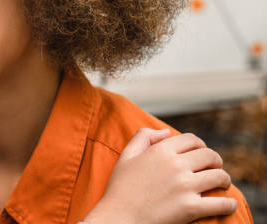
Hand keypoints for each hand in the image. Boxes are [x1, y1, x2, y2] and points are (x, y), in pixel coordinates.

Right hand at [84, 128, 236, 223]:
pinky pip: (221, 203)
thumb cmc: (120, 188)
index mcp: (160, 150)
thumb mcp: (126, 156)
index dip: (200, 145)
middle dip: (216, 161)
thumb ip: (143, 137)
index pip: (192, 140)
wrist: (119, 218)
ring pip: (219, 176)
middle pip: (210, 156)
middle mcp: (175, 165)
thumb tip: (166, 132)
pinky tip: (228, 204)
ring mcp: (184, 186)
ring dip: (224, 180)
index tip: (202, 153)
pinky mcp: (191, 208)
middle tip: (215, 168)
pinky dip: (228, 204)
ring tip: (222, 184)